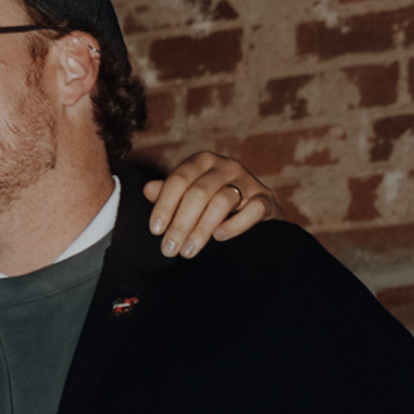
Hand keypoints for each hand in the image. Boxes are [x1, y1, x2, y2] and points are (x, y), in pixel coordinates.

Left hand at [142, 153, 280, 257]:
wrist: (253, 213)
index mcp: (202, 162)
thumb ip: (168, 194)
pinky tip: (219, 237)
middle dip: (180, 223)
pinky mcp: (265, 199)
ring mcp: (248, 181)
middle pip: (199, 192)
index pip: (179, 179)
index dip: (165, 205)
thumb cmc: (211, 204)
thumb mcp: (187, 197)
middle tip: (169, 249)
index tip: (155, 230)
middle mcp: (225, 167)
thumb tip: (147, 189)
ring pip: (222, 201)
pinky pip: (253, 209)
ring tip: (187, 252)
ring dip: (201, 229)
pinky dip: (235, 224)